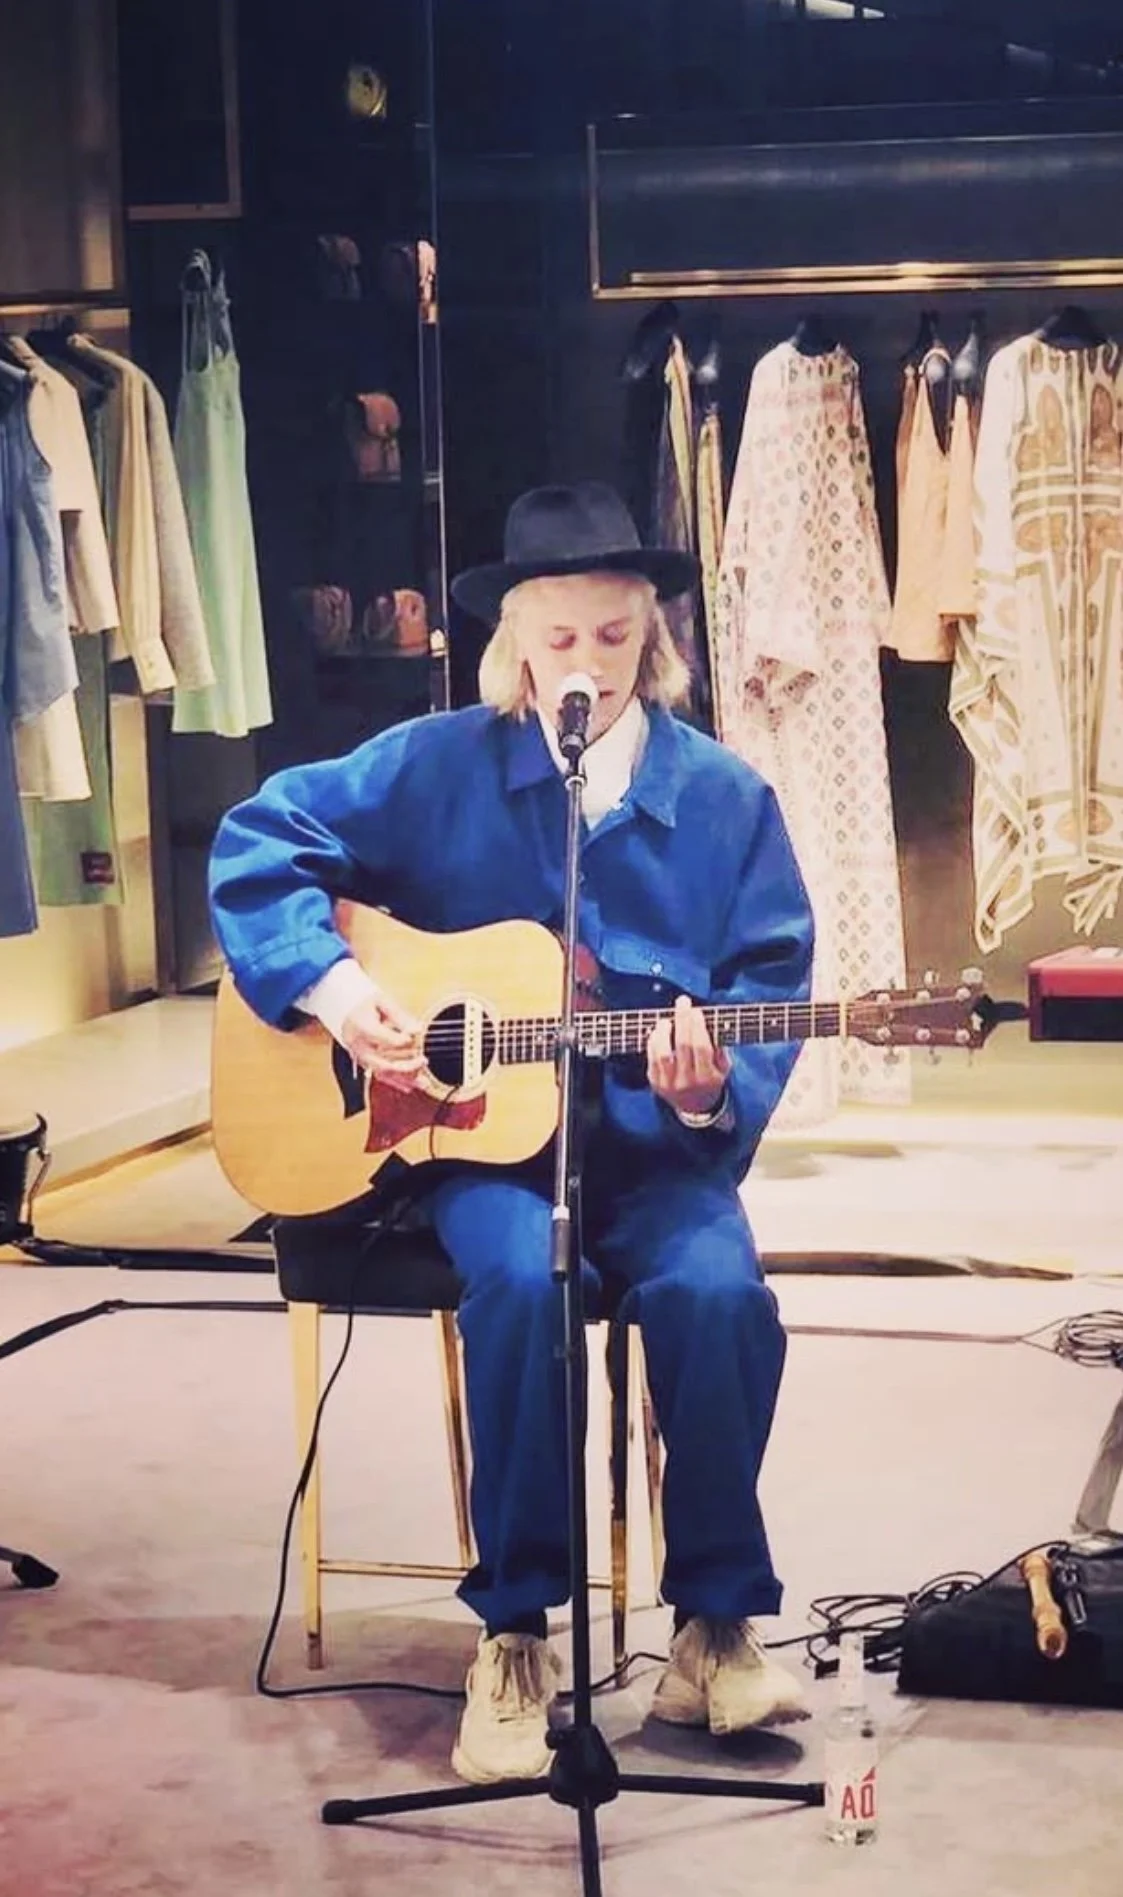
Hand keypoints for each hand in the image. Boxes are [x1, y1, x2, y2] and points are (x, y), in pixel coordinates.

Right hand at [340, 991, 425, 1094]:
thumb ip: (400, 1016)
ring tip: (424, 1083)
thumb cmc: (366, 1006)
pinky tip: (410, 1086)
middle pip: (383, 1064)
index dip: (403, 1039)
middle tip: (423, 1061)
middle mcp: (359, 1047)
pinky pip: (380, 1077)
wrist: (347, 1014)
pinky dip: (396, 1082)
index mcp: (361, 1028)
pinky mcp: (364, 1064)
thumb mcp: (382, 1002)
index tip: (416, 1034)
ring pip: (383, 1075)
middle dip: (407, 1066)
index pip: (385, 1039)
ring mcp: (360, 1058)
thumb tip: (417, 1030)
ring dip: (405, 1080)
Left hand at [646, 996, 730, 1117]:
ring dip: (663, 1032)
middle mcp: (687, 1082)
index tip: (696, 1011)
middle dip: (683, 1020)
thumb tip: (709, 1023)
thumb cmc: (711, 1080)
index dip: (698, 1026)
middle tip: (682, 1002)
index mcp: (707, 1078)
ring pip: (663, 1053)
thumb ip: (719, 1048)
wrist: (695, 1107)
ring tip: (666, 1020)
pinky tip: (658, 1031)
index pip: (701, 1047)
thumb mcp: (723, 1068)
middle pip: (683, 1045)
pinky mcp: (655, 1083)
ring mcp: (669, 1084)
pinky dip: (653, 1042)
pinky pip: (652, 1059)